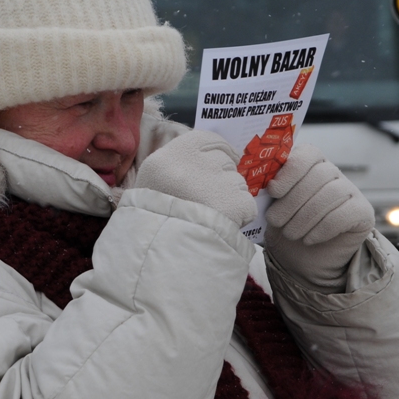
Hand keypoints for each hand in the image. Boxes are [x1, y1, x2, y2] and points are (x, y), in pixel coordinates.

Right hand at [136, 130, 257, 227]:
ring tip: (210, 220)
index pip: (207, 139)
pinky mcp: (235, 203)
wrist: (159, 259)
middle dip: (222, 180)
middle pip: (225, 162)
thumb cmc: (152, 226)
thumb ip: (177, 169)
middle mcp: (192, 164)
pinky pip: (247, 206)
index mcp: (167, 158)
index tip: (218, 165)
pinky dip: (239, 218)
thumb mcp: (151, 188)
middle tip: (207, 203)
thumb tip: (211, 161)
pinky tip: (221, 229)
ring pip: (237, 184)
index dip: (218, 152)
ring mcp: (216, 182)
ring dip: (230, 200)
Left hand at [263, 144, 373, 291]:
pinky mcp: (363, 212)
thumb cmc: (286, 225)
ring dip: (305, 217)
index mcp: (310, 163)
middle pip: (319, 176)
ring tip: (290, 233)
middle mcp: (333, 172)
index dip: (290, 171)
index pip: (306, 155)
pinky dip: (323, 228)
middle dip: (293, 200)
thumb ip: (270, 190)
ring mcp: (351, 190)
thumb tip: (258, 182)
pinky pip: (345, 214)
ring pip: (331, 194)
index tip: (273, 191)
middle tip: (275, 221)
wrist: (304, 258)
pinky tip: (309, 239)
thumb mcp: (272, 206)